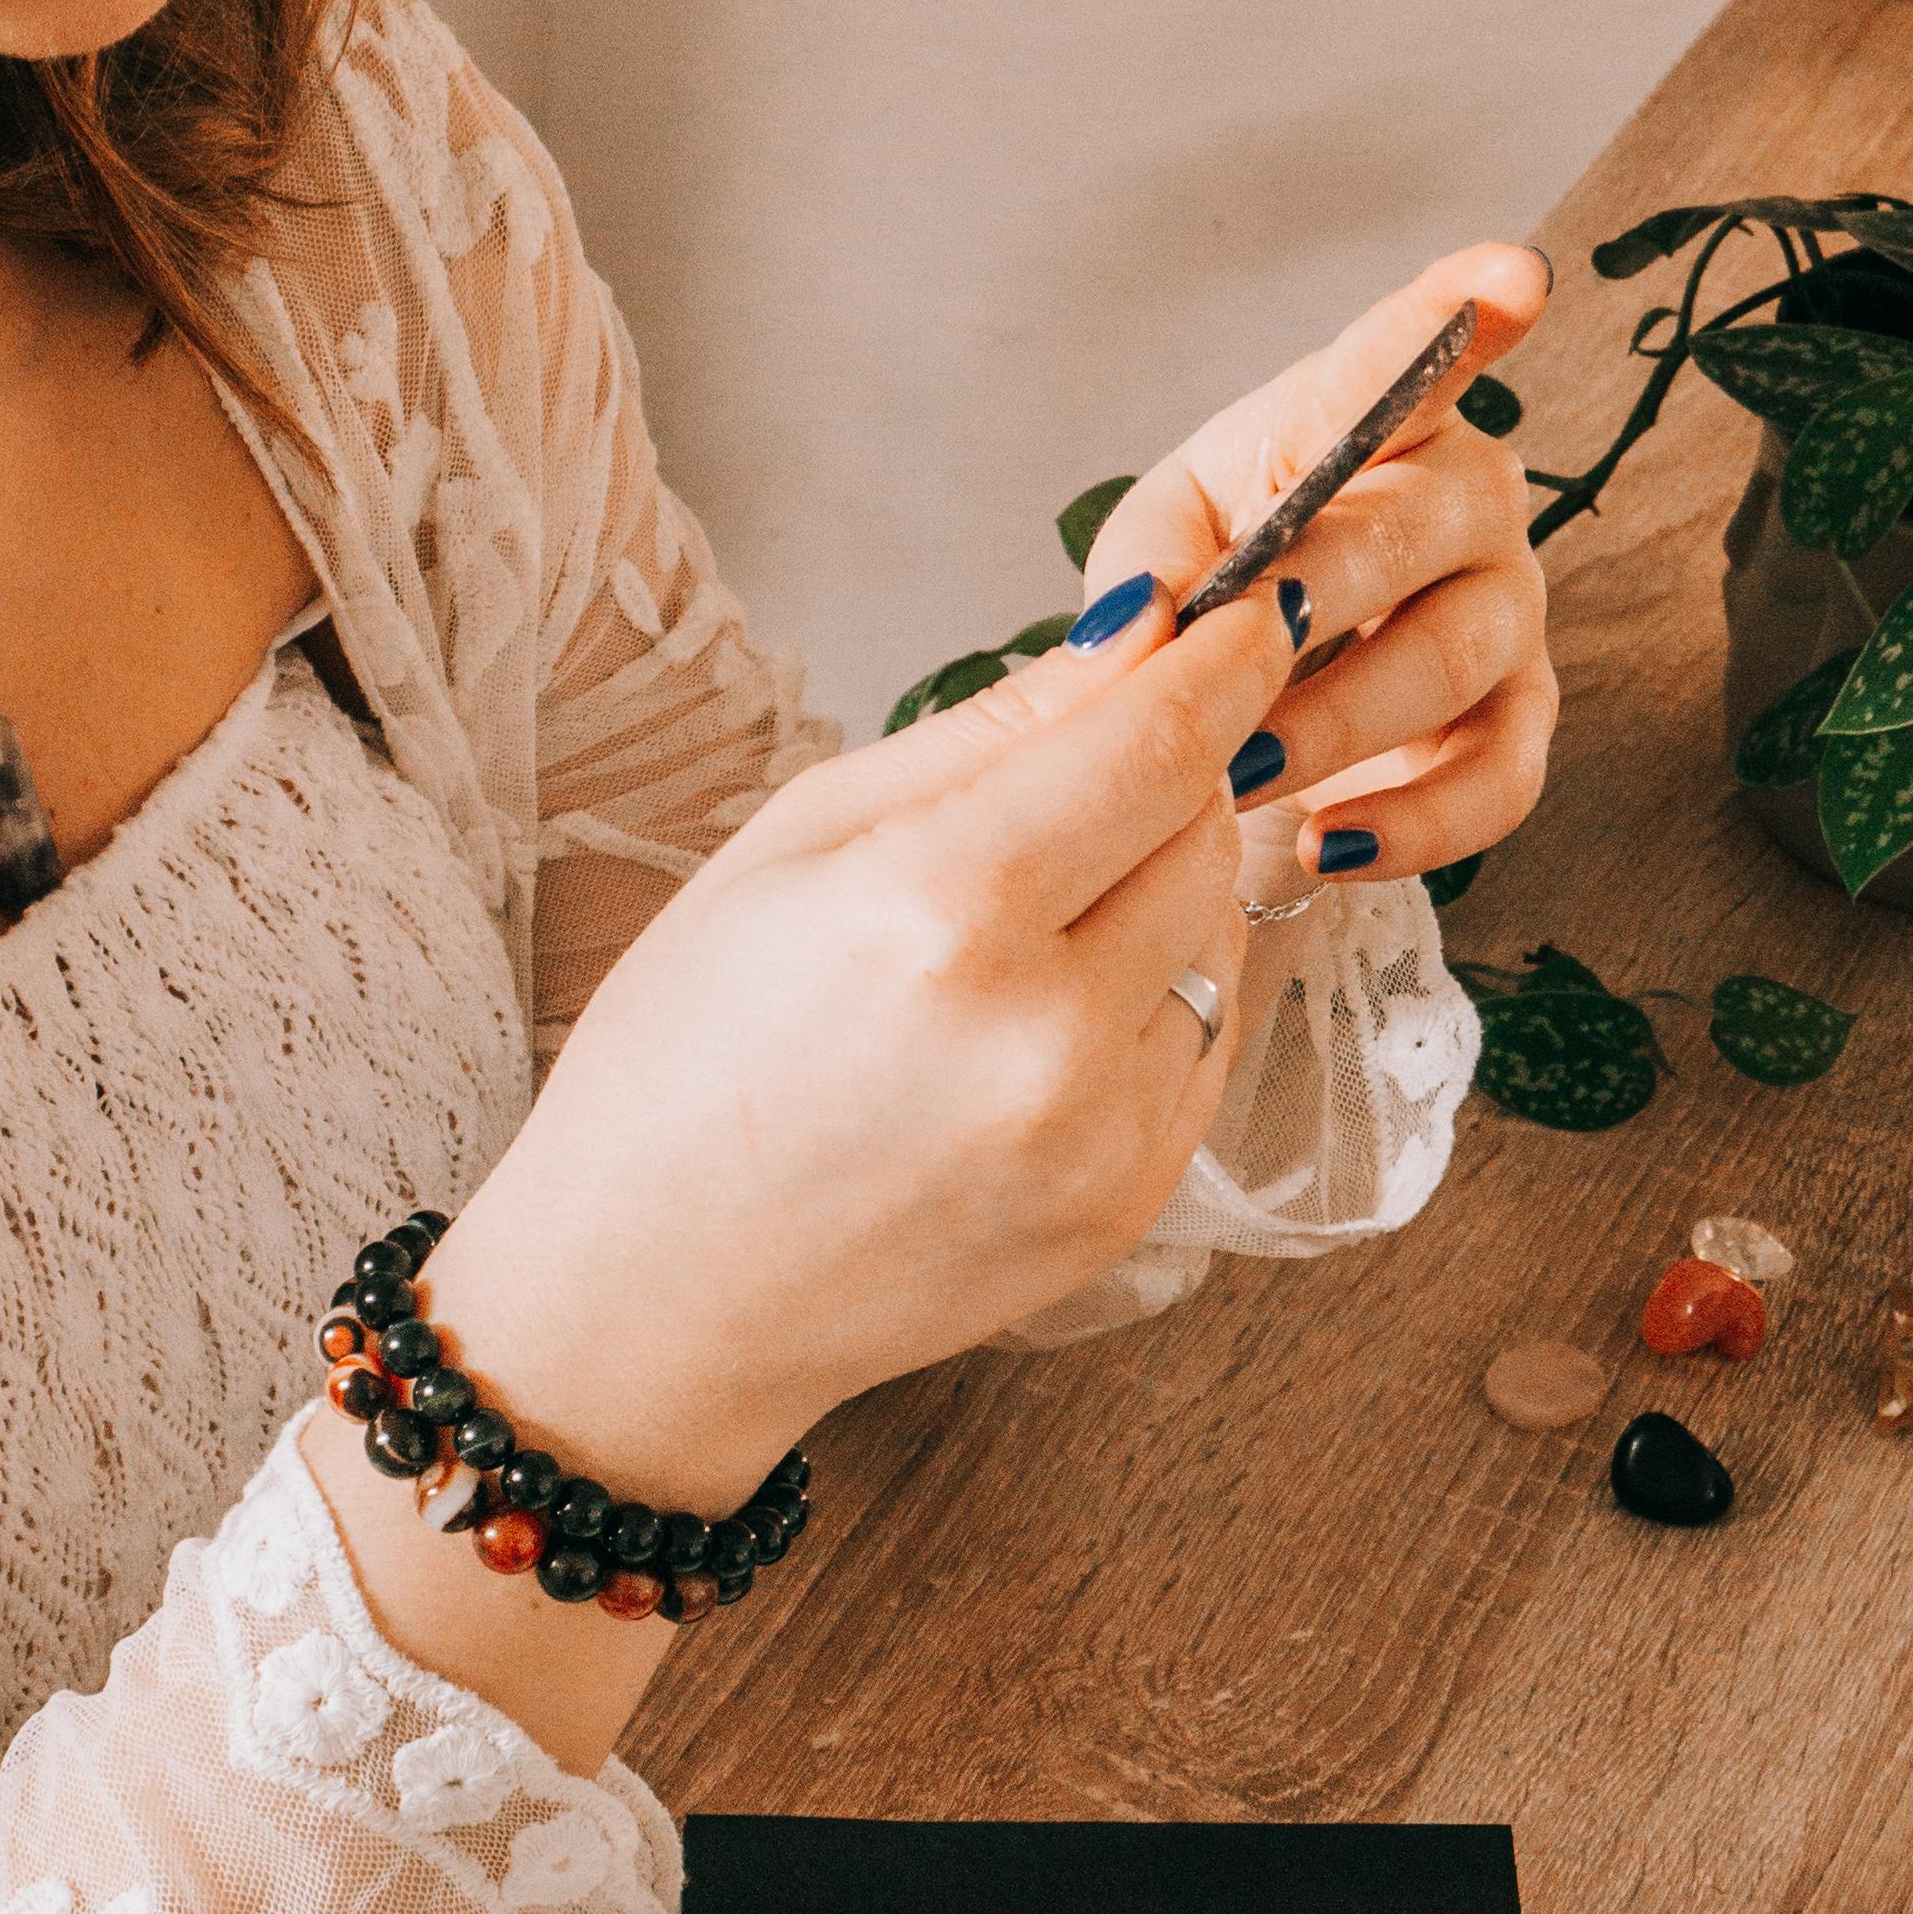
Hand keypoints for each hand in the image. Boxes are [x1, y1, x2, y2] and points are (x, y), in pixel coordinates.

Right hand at [413, 576, 1296, 1511]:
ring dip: (1161, 893)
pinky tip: (1034, 1024)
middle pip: (1206, 829)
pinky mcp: (1130, 1204)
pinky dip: (1152, 1002)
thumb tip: (1130, 643)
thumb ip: (977, 739)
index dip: (1221, 662)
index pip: (1155, 744)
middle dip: (1171, 779)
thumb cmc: (687, 1056)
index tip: (1255, 614)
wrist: (657, 1299)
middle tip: (1083, 783)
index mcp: (936, 912)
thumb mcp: (789, 846)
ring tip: (1027, 927)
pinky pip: (1203, 1041)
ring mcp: (1099, 1132)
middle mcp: (1041, 1029)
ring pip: (1221, 934)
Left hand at [1073, 242, 1556, 891]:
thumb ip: (1148, 567)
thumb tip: (1137, 625)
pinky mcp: (1523, 715)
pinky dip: (1413, 826)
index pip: (1409, 359)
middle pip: (1411, 535)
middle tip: (1218, 688)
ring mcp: (1506, 605)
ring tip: (1238, 780)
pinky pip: (1501, 776)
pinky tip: (1333, 846)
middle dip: (1309, 615)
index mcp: (1367, 423)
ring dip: (1336, 729)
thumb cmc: (1221, 587)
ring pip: (1452, 659)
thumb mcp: (1161, 549)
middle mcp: (1461, 497)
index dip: (1461, 314)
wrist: (1259, 704)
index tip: (1512, 276)